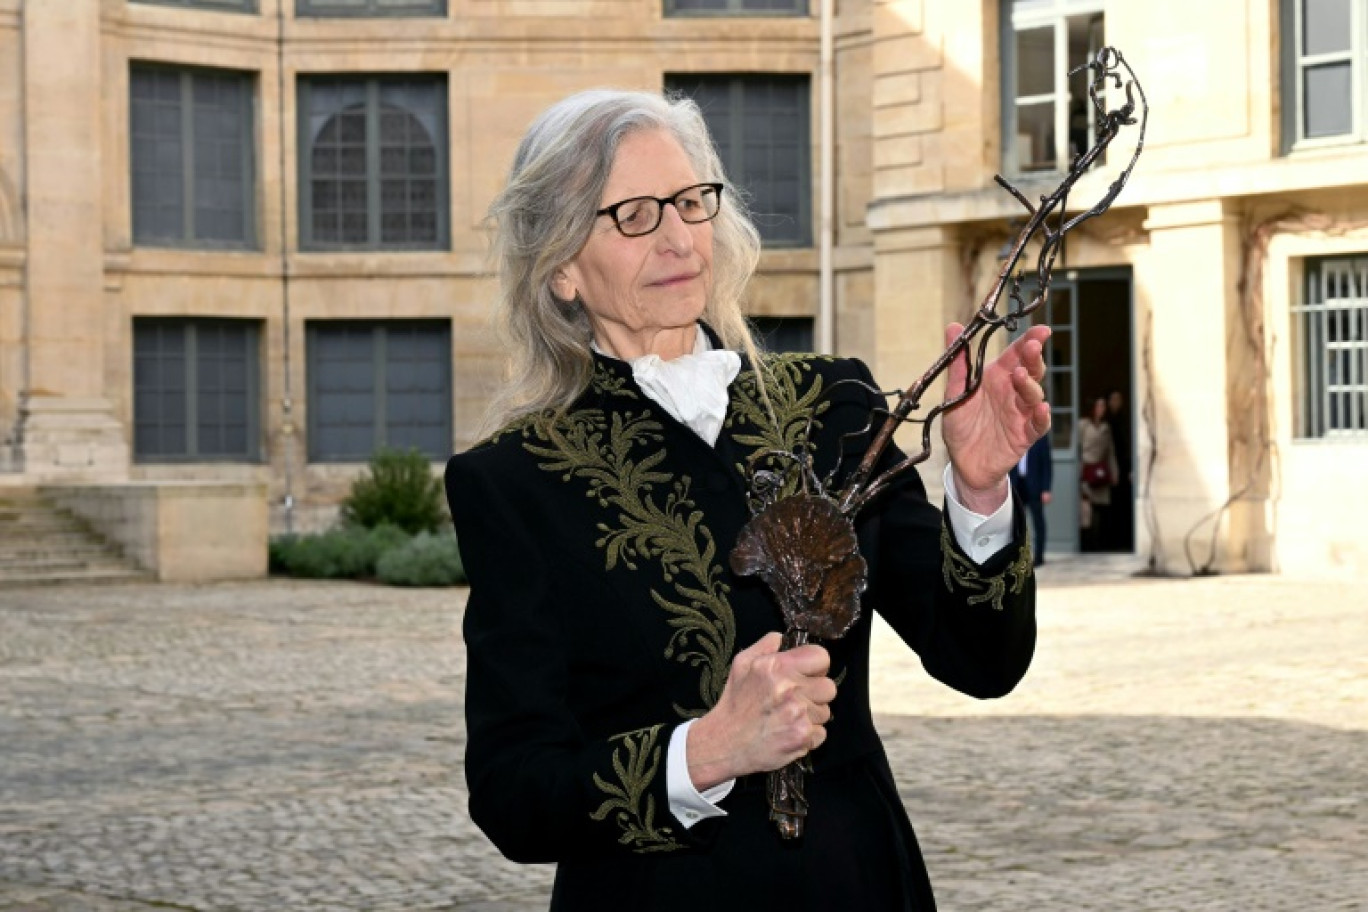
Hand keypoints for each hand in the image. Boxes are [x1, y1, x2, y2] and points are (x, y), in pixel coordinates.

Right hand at [686, 632, 835, 790]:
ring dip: (811, 715)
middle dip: (815, 693)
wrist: (724, 743)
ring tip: (788, 717)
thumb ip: (765, 647)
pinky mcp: (802, 738)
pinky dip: (809, 735)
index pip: (822, 657)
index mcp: (777, 667)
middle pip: (829, 687)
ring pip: (825, 711)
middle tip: (796, 699)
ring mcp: (798, 715)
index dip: (816, 666)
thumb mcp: (741, 665)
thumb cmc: (734, 704)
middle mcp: (790, 689)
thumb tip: (782, 637)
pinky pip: (821, 733)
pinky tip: (789, 732)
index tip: (807, 674)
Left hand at [942, 322, 1051, 507]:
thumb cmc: (961, 426)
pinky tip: (1040, 408)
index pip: (1016, 354)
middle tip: (1032, 346)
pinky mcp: (1025, 434)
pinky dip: (1041, 416)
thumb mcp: (955, 392)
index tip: (1040, 330)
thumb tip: (953, 327)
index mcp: (996, 377)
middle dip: (1033, 357)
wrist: (962, 463)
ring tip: (1019, 376)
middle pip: (1030, 370)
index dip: (1029, 340)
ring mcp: (1021, 413)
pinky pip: (1038, 424)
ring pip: (1034, 394)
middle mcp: (1012, 392)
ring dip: (1030, 384)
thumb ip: (958, 362)